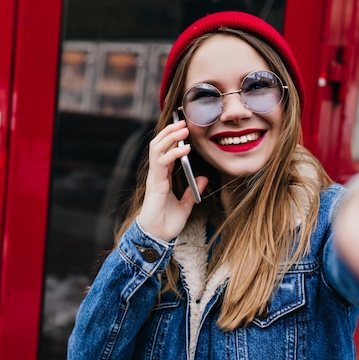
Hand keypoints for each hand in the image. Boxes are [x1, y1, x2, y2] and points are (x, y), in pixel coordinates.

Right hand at [137, 120, 207, 241]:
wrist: (157, 237)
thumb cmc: (167, 223)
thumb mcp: (185, 205)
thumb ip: (192, 191)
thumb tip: (203, 178)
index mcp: (163, 178)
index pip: (165, 151)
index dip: (172, 139)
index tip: (184, 128)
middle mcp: (157, 175)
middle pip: (158, 145)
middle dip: (170, 132)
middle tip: (184, 122)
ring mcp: (155, 178)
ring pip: (157, 149)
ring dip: (170, 137)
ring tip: (183, 128)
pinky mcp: (155, 184)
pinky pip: (162, 163)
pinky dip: (173, 153)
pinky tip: (185, 148)